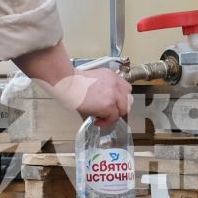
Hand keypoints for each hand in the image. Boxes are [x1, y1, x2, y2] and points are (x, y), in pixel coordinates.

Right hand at [15, 43, 133, 123]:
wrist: (68, 83)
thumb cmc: (73, 81)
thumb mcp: (93, 78)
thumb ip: (103, 86)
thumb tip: (103, 98)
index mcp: (112, 76)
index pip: (126, 88)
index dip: (121, 98)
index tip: (115, 103)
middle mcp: (115, 84)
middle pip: (128, 99)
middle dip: (120, 107)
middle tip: (110, 112)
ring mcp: (114, 95)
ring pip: (123, 110)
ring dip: (114, 116)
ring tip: (103, 118)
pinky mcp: (109, 105)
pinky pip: (113, 118)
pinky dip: (106, 122)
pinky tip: (97, 120)